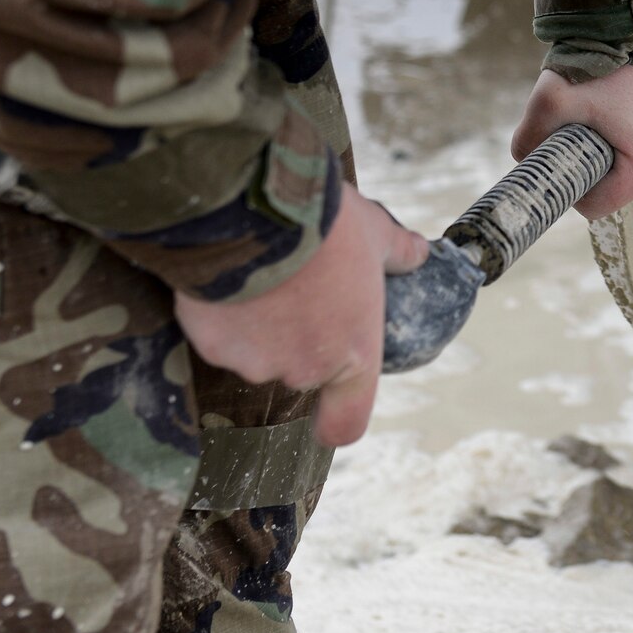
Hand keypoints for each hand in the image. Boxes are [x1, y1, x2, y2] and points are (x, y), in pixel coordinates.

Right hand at [174, 183, 427, 447]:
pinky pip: (218, 334)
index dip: (337, 417)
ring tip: (263, 271)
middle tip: (298, 286)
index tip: (330, 408)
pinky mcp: (212, 346)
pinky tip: (231, 273)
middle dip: (296, 335)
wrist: (259, 210)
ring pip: (254, 351)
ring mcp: (254, 362)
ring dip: (257, 323)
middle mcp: (303, 369)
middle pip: (298, 368)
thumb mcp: (375, 232)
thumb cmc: (327, 224)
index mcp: (353, 353)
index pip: (347, 422)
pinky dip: (222, 312)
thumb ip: (398, 252)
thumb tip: (420, 252)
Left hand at [510, 65, 632, 219]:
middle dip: (590, 167)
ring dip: (608, 153)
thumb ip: (527, 140)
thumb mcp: (550, 102)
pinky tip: (617, 110)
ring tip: (600, 115)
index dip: (570, 186)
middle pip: (614, 189)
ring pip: (628, 171)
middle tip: (578, 129)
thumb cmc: (600, 62)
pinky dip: (626, 140)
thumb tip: (523, 160)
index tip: (560, 155)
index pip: (596, 206)